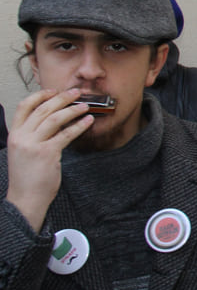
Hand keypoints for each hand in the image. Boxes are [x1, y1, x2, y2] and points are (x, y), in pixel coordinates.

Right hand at [5, 88, 92, 230]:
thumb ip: (34, 135)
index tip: (54, 91)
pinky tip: (88, 121)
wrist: (26, 198)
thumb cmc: (28, 176)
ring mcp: (33, 145)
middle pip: (43, 109)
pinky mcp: (47, 153)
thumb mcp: (24, 151)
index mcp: (14, 134)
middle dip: (62, 98)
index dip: (40, 95)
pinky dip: (79, 126)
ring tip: (86, 105)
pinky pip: (66, 134)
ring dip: (73, 110)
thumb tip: (54, 119)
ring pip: (55, 118)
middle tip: (77, 92)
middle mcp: (21, 137)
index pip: (23, 106)